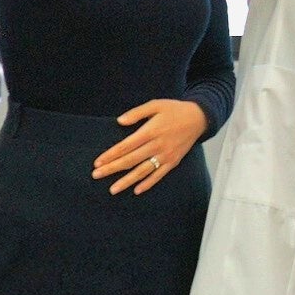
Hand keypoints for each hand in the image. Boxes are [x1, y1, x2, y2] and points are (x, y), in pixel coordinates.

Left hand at [92, 98, 208, 194]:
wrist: (199, 118)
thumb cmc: (174, 109)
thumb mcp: (155, 104)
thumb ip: (137, 113)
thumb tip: (119, 122)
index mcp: (151, 131)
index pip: (126, 146)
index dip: (111, 155)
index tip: (98, 162)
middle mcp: (157, 145)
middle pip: (130, 160)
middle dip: (112, 169)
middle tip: (96, 175)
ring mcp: (166, 155)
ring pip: (143, 171)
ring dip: (126, 181)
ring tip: (112, 189)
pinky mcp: (173, 161)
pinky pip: (159, 175)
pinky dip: (148, 183)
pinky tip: (136, 190)